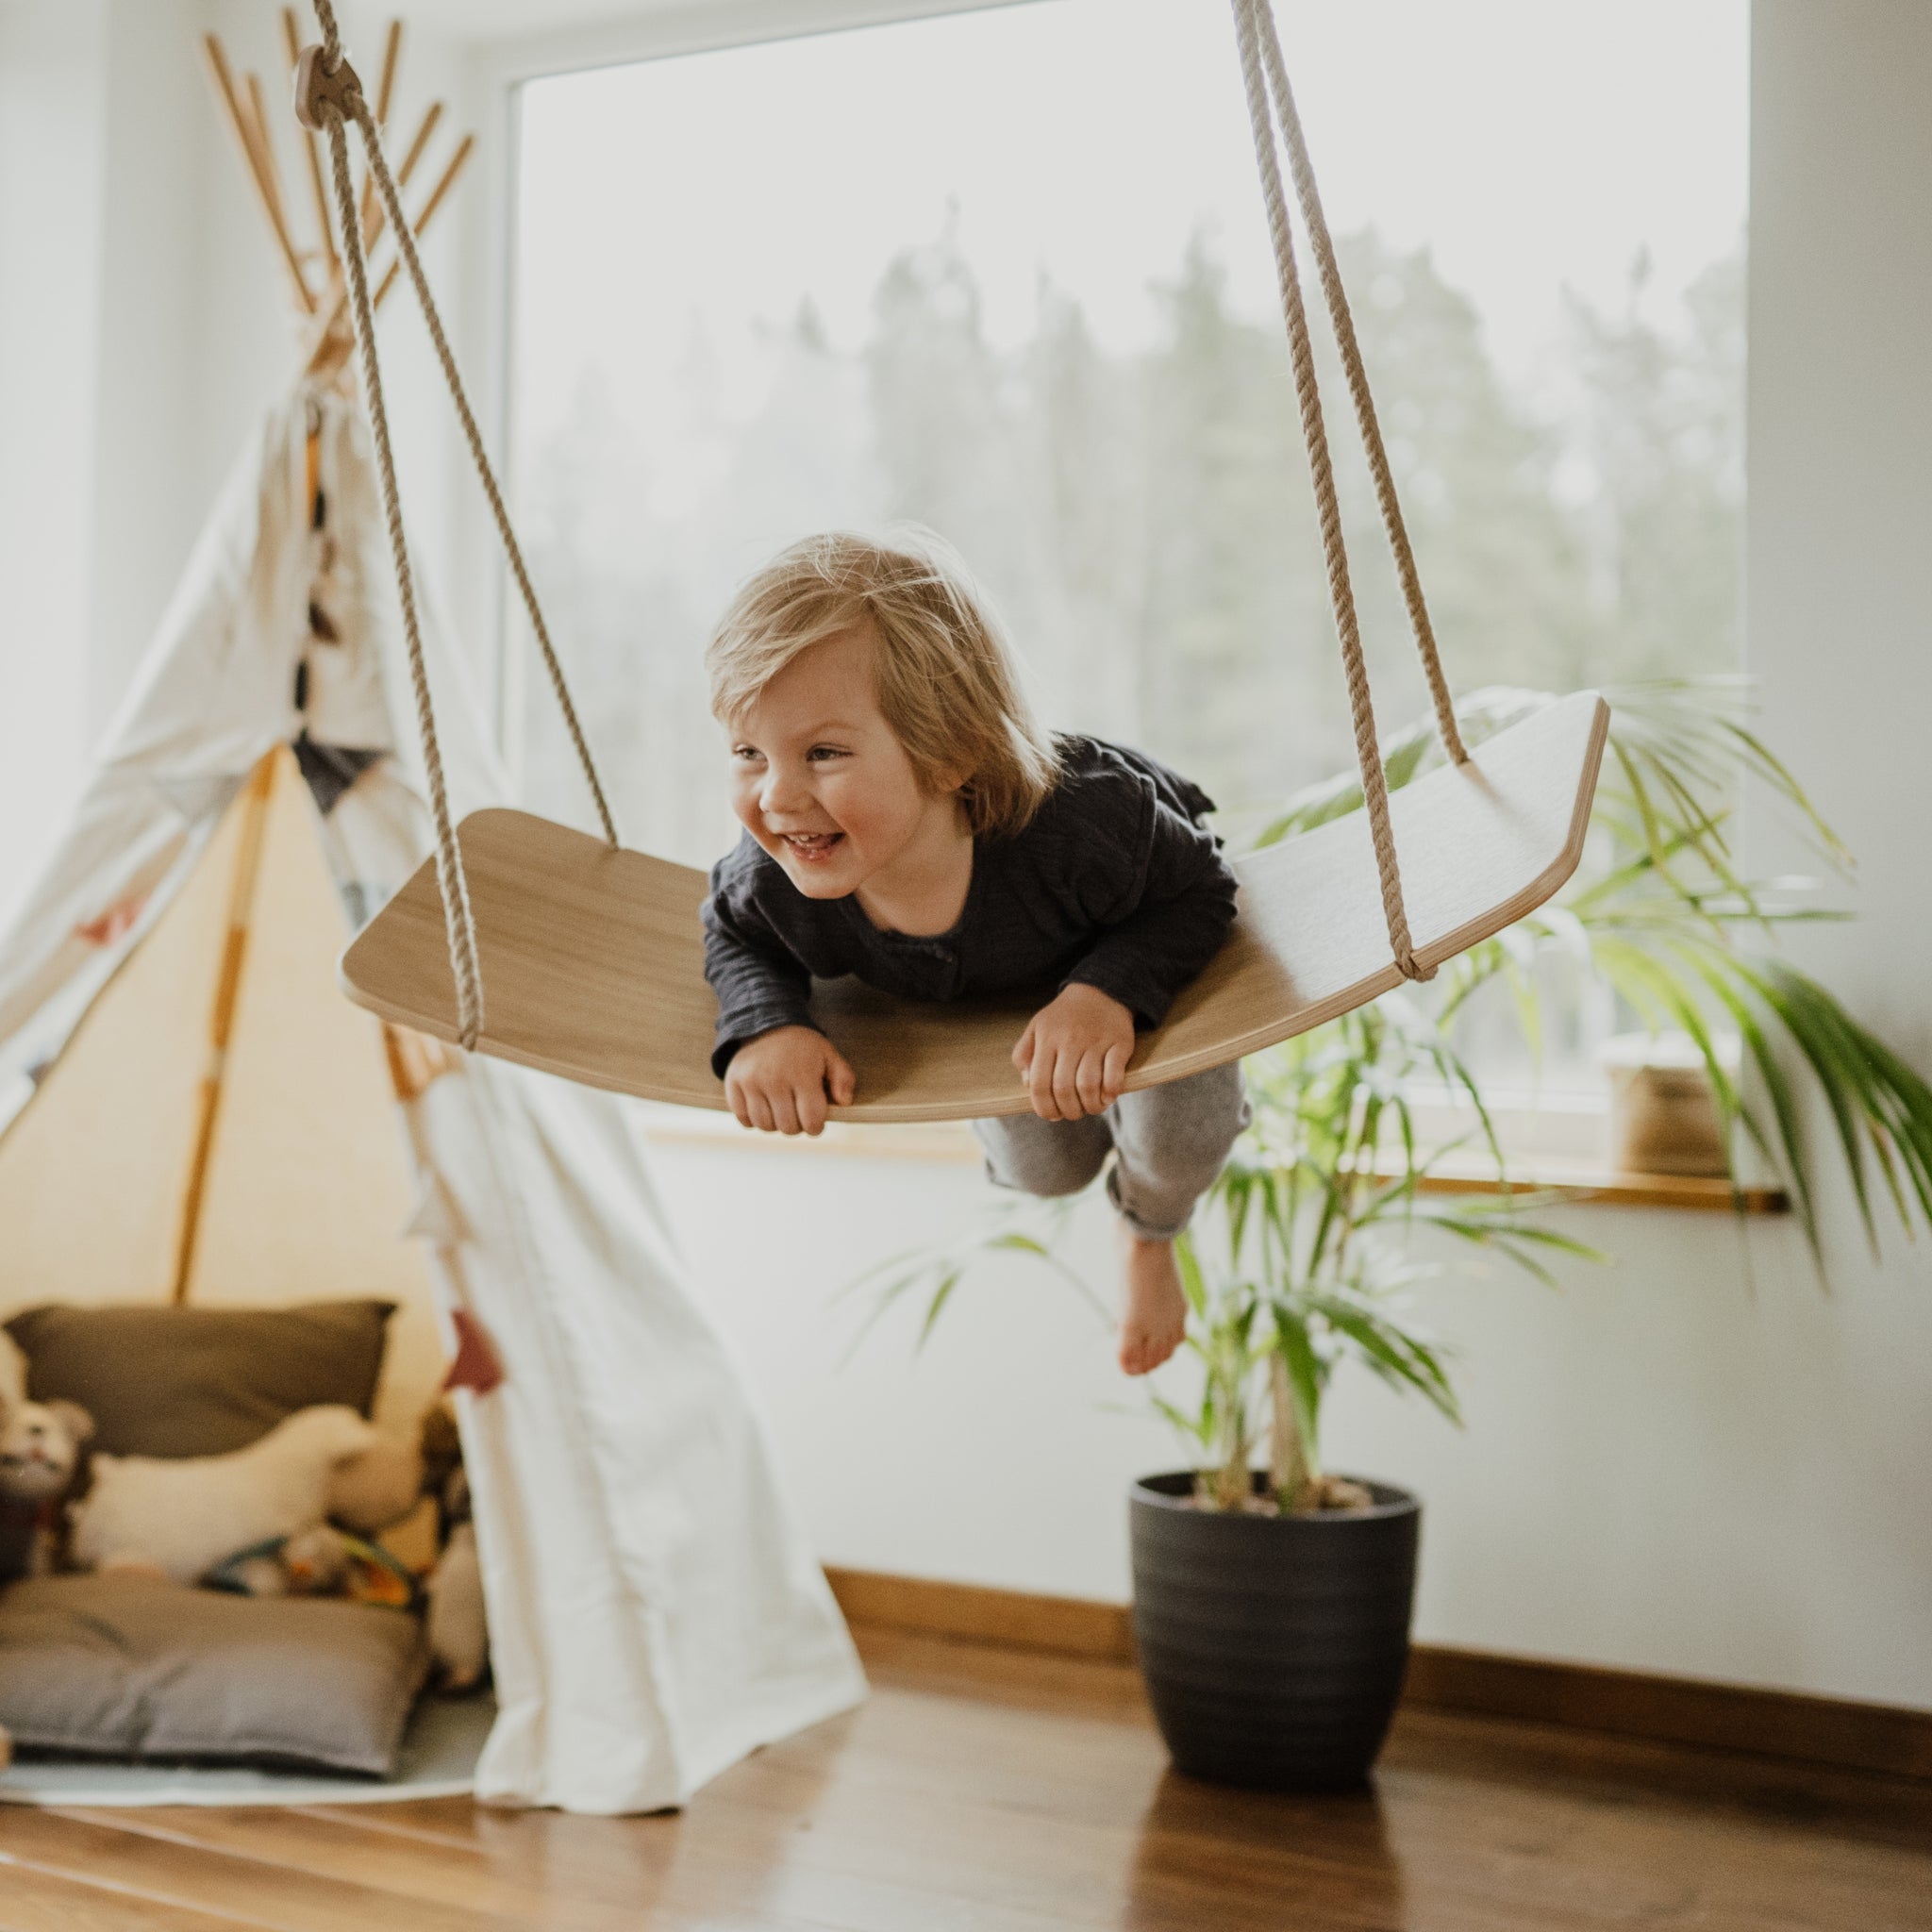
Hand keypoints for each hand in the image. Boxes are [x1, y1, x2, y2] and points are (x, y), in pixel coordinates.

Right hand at [725, 1026, 855, 1134]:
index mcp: (802, 1074)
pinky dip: (753, 1119)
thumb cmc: (802, 1046)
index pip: (811, 1120)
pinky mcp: (733, 1083)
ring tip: (781, 1108)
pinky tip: (763, 1105)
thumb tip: (844, 1102)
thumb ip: (844, 1078)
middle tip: (797, 1112)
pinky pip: (743, 1119)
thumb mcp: (829, 1055)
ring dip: (775, 1123)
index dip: (816, 1126)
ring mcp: (751, 1082)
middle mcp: (774, 1079)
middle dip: (797, 1125)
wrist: (766, 1024)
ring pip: (765, 1125)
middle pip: (787, 1127)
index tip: (815, 1120)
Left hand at [1013, 984, 1134, 1120]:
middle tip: (1073, 1114)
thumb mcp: (1036, 1027)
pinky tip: (1108, 1097)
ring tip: (1092, 1108)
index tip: (1052, 1116)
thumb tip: (1027, 1083)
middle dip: (1068, 1111)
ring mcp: (1096, 1042)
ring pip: (1088, 1085)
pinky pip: (1115, 1074)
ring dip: (1090, 1106)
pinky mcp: (1120, 1042)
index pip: (1039, 1084)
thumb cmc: (1064, 1016)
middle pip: (1064, 1089)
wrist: (1101, 990)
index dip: (1044, 1108)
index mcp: (1047, 1040)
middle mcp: (1070, 1041)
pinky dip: (1111, 1092)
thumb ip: (1024, 1053)